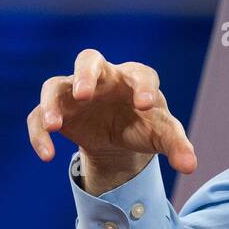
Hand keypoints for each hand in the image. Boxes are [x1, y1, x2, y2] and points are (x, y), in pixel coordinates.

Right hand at [26, 48, 196, 179]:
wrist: (121, 135)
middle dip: (85, 74)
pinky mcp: (58, 111)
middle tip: (84, 93)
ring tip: (54, 125)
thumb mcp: (163, 136)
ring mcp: (75, 92)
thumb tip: (190, 167)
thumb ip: (177, 146)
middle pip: (89, 60)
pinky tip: (47, 155)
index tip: (146, 105)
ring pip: (54, 85)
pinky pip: (38, 117)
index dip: (144, 87)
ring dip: (51, 103)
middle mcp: (103, 78)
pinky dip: (39, 134)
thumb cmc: (144, 125)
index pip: (141, 75)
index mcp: (135, 79)